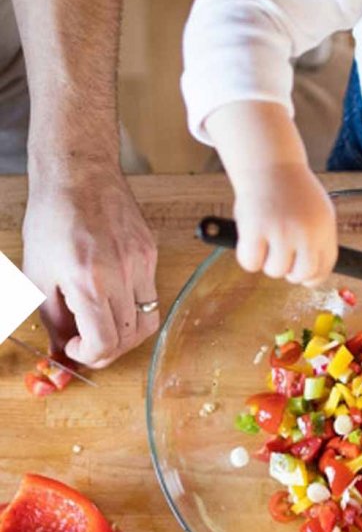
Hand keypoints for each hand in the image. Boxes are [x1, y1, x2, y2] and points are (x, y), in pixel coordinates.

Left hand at [22, 160, 158, 367]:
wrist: (80, 175)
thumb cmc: (53, 219)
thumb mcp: (39, 274)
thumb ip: (53, 320)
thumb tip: (62, 354)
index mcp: (89, 282)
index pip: (105, 343)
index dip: (90, 356)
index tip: (76, 349)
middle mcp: (122, 276)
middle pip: (130, 338)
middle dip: (108, 349)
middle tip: (89, 343)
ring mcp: (142, 264)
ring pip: (148, 321)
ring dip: (127, 334)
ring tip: (106, 325)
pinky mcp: (151, 254)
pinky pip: (151, 294)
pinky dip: (133, 306)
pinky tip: (114, 296)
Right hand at [232, 163, 336, 285]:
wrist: (270, 163)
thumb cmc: (292, 190)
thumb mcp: (318, 212)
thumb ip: (317, 240)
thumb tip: (310, 275)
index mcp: (324, 229)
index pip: (324, 268)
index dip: (312, 277)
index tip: (302, 277)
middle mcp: (306, 232)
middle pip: (301, 274)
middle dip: (289, 272)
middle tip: (280, 257)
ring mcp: (281, 231)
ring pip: (275, 270)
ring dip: (267, 261)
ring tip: (265, 239)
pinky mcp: (256, 229)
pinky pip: (251, 262)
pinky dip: (248, 257)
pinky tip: (250, 240)